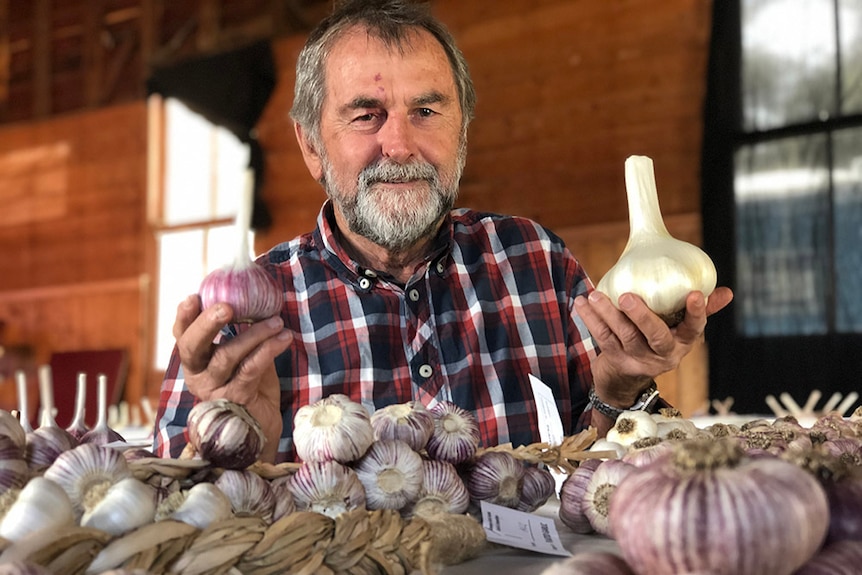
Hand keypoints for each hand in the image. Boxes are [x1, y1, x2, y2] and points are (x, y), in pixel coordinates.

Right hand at [172, 294, 293, 461]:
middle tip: (226, 307)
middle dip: (206, 324)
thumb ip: (242, 335)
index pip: (182, 337)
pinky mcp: (235, 400)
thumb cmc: (252, 388)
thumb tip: (258, 302)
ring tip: (276, 322)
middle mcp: (198, 377)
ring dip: (254, 334)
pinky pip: (250, 369)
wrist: (262, 430)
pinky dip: (268, 350)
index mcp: (196, 363)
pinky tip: (283, 338)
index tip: (193, 297)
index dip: (184, 318)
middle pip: (191, 347)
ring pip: (227, 356)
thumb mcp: (244, 358)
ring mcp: (214, 391)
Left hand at [575, 287, 732, 406]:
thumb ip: (699, 311)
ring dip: (608, 314)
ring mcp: (638, 360)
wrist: (626, 381)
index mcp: (683, 342)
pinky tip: (583, 303)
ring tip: (596, 295)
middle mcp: (663, 354)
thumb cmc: (656, 341)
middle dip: (642, 315)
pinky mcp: (617, 361)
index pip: (694, 328)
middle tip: (627, 296)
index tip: (695, 293)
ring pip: (624, 335)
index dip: (697, 312)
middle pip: (655, 335)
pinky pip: (603, 338)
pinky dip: (591, 319)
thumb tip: (727, 292)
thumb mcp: (679, 330)